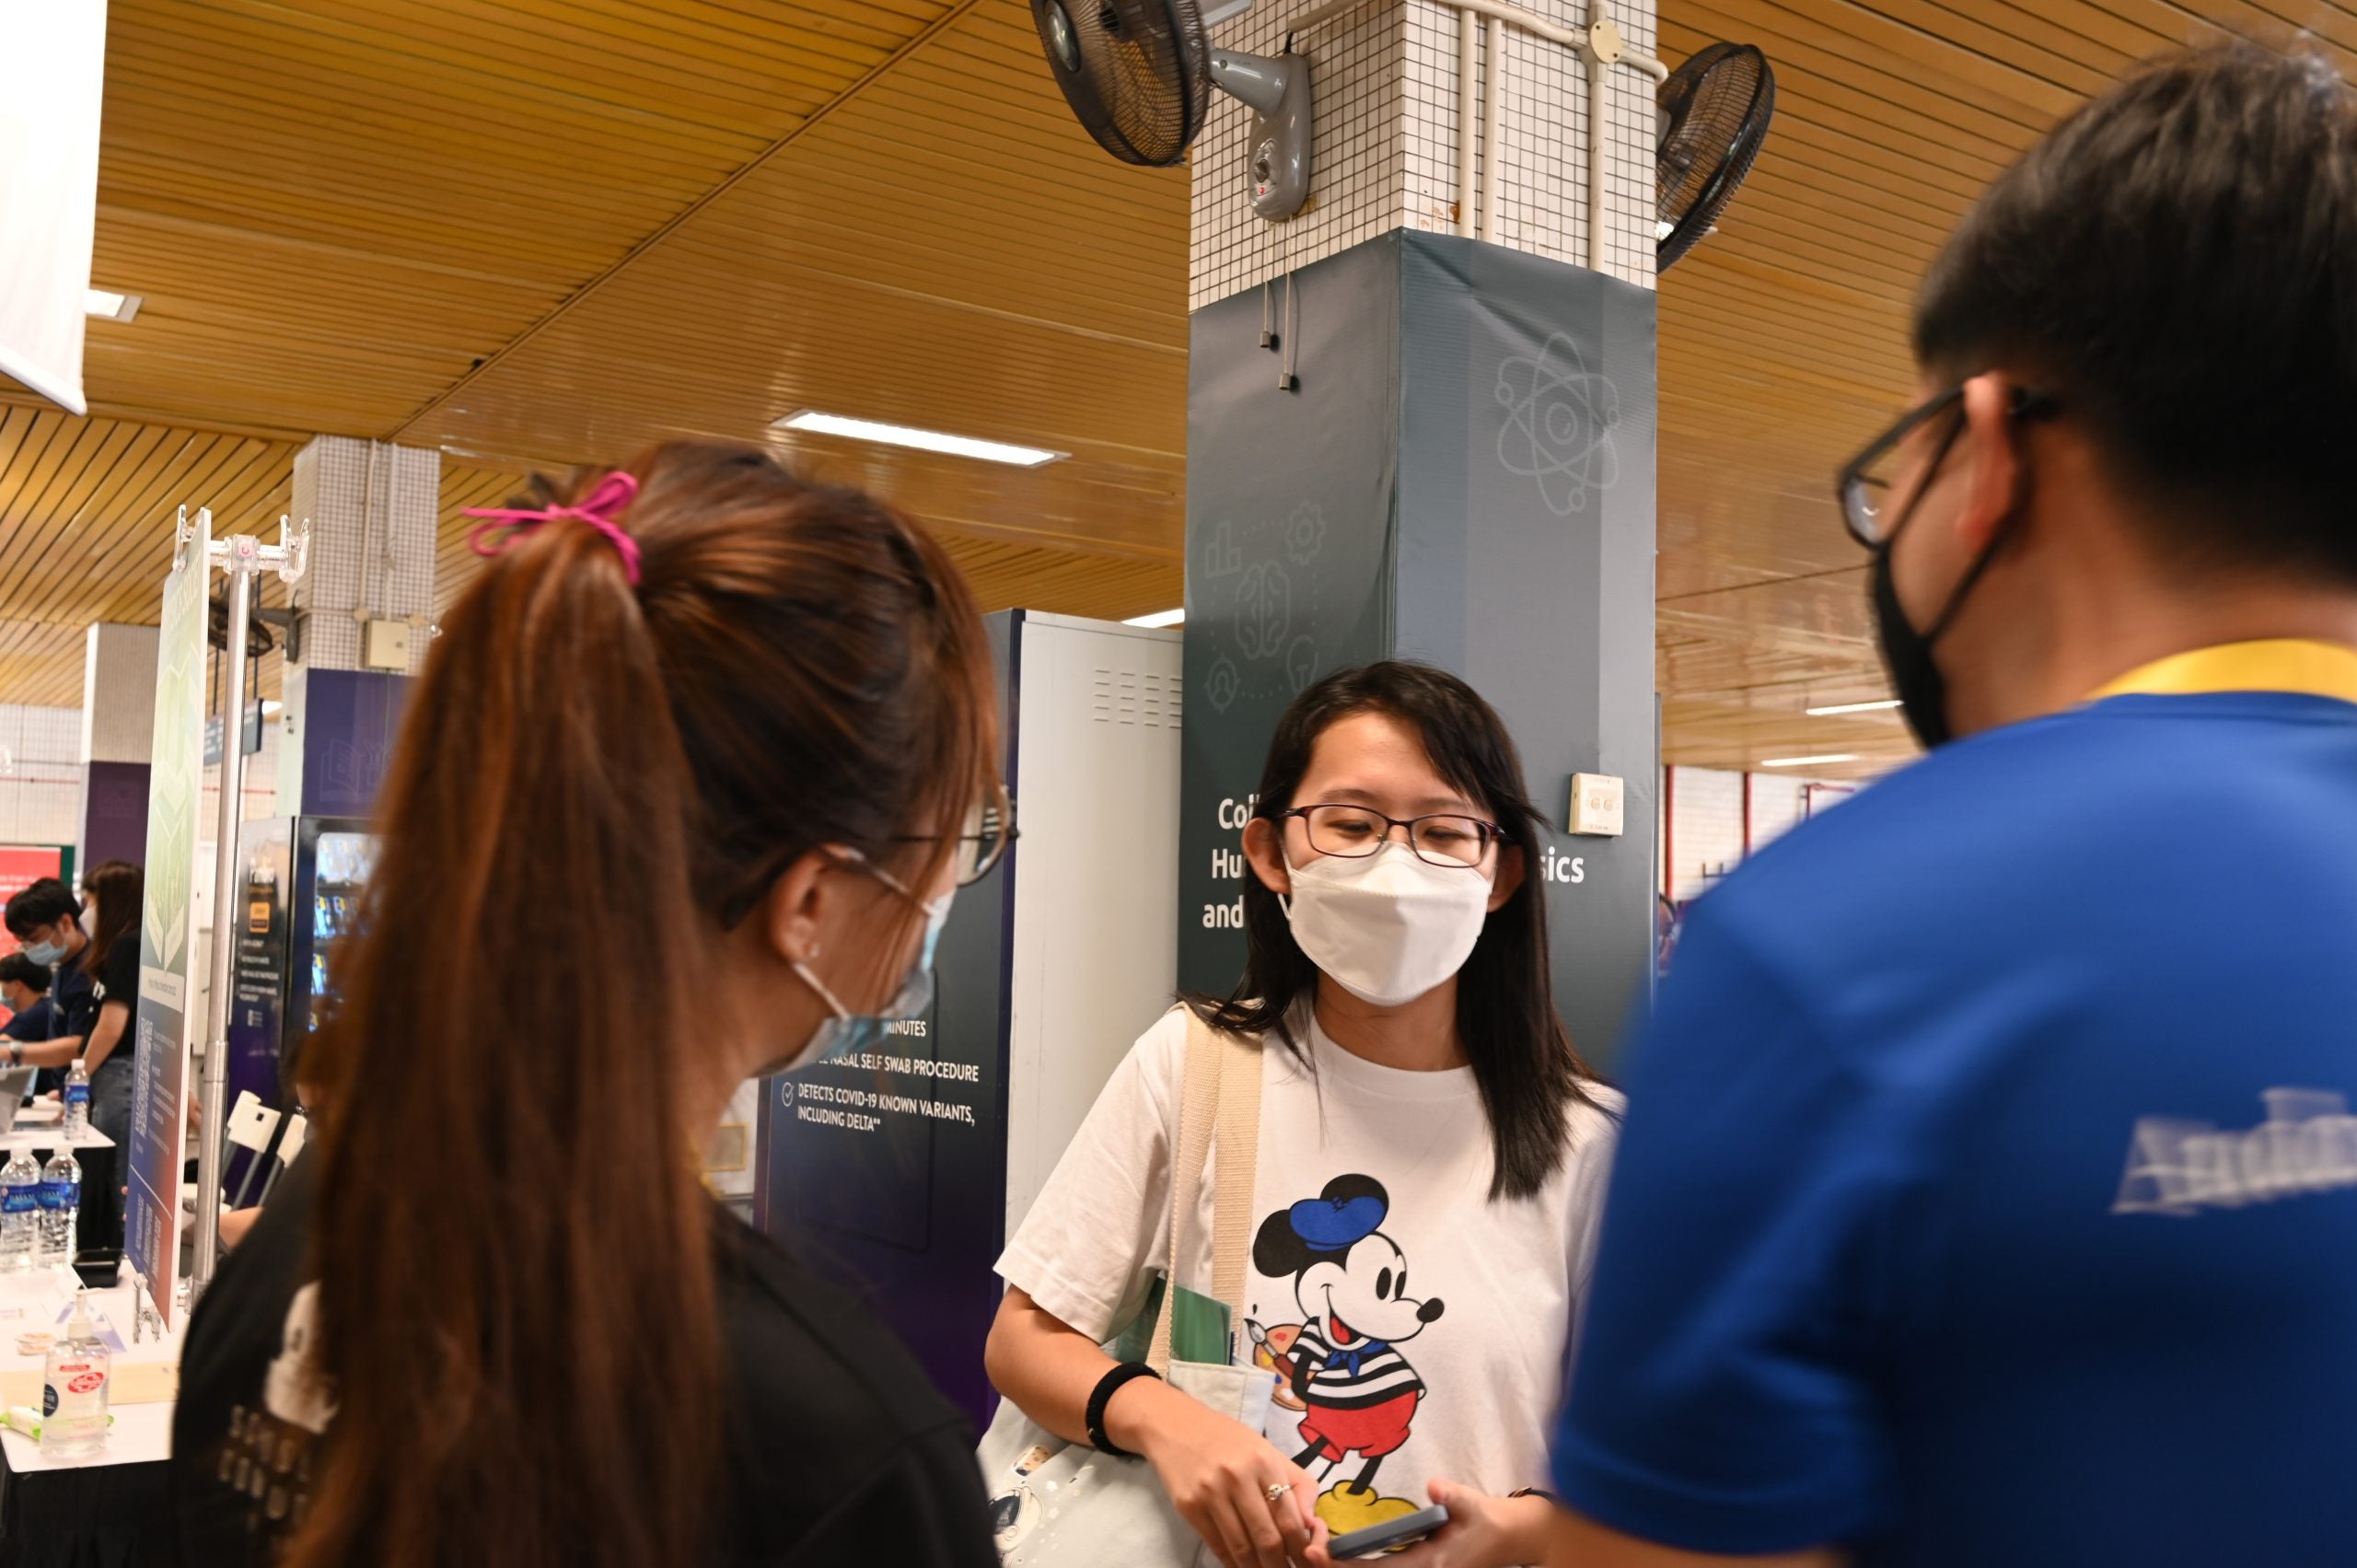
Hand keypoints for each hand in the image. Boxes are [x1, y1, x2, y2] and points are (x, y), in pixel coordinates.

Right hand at [1122, 1377, 1324, 1567]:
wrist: (1176, 1426)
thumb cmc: (1228, 1440)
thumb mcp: (1268, 1450)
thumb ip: (1298, 1484)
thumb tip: (1312, 1525)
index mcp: (1264, 1461)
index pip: (1290, 1518)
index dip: (1301, 1549)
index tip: (1307, 1561)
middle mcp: (1237, 1477)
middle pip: (1268, 1538)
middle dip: (1281, 1565)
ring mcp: (1210, 1493)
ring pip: (1242, 1548)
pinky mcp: (1189, 1506)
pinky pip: (1217, 1545)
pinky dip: (1232, 1563)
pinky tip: (1242, 1567)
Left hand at [1312, 1479, 1552, 1567]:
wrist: (1510, 1538)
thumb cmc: (1489, 1521)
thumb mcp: (1472, 1505)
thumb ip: (1453, 1497)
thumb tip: (1435, 1486)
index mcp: (1428, 1566)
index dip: (1346, 1564)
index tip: (1319, 1553)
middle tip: (1305, 1549)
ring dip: (1345, 1566)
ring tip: (1313, 1551)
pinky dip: (1359, 1564)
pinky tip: (1338, 1554)